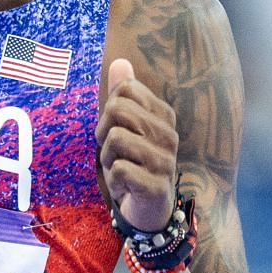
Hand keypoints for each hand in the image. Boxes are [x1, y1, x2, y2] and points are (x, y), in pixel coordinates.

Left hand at [96, 56, 178, 232]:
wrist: (148, 210)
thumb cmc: (133, 163)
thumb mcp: (124, 126)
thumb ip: (123, 94)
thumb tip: (120, 62)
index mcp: (163, 115)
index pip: (125, 90)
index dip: (108, 111)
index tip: (116, 132)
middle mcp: (168, 134)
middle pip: (117, 109)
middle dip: (103, 133)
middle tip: (114, 153)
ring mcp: (165, 160)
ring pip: (115, 139)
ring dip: (107, 160)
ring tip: (121, 171)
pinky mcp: (157, 186)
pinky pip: (118, 169)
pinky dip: (114, 180)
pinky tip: (126, 188)